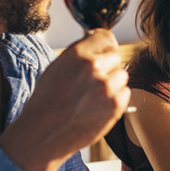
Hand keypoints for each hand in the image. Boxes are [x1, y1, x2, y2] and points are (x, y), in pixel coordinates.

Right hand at [0, 30, 129, 170]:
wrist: (43, 133)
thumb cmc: (46, 101)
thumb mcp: (57, 67)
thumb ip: (79, 53)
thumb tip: (98, 41)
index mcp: (77, 54)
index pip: (106, 37)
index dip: (103, 46)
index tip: (102, 53)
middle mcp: (94, 68)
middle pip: (115, 57)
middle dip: (106, 67)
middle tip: (91, 82)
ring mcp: (107, 88)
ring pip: (122, 75)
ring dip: (112, 83)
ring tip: (92, 96)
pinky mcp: (115, 106)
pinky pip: (125, 93)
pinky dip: (116, 99)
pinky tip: (97, 106)